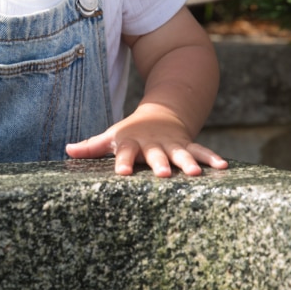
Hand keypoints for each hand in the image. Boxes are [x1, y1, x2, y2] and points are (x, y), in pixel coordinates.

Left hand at [66, 103, 227, 177]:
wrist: (161, 115)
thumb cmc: (131, 132)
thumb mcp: (112, 136)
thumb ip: (91, 146)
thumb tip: (66, 150)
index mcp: (132, 143)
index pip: (124, 154)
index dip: (122, 162)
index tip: (121, 173)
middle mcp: (154, 144)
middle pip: (156, 154)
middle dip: (160, 163)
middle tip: (163, 173)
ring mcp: (173, 145)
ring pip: (182, 153)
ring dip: (189, 163)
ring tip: (195, 174)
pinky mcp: (188, 145)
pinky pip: (202, 151)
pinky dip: (212, 158)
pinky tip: (224, 167)